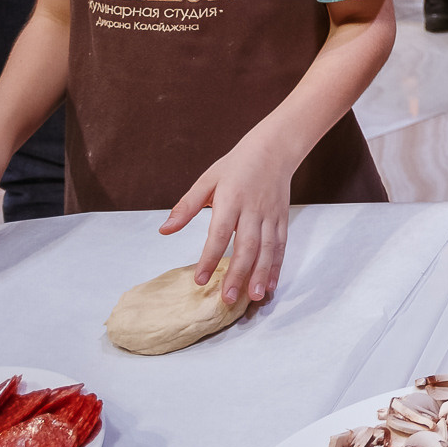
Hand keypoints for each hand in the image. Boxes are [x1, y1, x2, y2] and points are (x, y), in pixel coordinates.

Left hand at [159, 134, 295, 304]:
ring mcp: (271, 215)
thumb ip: (187, 206)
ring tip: (254, 296)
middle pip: (247, 245)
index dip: (210, 257)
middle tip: (228, 298)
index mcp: (232, 198)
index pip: (220, 232)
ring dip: (261, 274)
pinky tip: (270, 284)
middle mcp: (253, 209)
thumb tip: (165, 230)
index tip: (200, 279)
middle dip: (238, 274)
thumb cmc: (237, 164)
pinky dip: (276, 266)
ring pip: (268, 249)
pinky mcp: (282, 218)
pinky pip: (281, 245)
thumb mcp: (207, 179)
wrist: (275, 148)